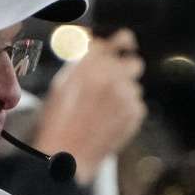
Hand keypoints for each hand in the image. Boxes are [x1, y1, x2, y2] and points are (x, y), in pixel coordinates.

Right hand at [31, 28, 146, 183]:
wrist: (67, 154)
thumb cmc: (58, 121)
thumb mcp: (62, 83)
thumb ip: (83, 61)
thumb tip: (97, 45)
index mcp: (92, 63)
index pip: (122, 39)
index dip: (124, 42)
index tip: (126, 45)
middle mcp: (112, 74)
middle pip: (135, 63)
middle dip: (126, 71)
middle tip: (114, 83)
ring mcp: (126, 94)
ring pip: (135, 87)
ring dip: (123, 95)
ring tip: (103, 111)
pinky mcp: (135, 113)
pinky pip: (137, 105)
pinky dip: (126, 112)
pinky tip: (108, 121)